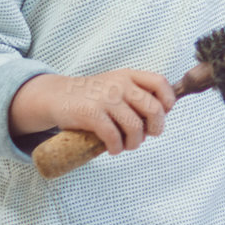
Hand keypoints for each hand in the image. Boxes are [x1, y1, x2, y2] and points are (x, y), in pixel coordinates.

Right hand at [9, 70, 176, 154]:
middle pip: (154, 109)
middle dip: (156, 128)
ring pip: (135, 127)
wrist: (56, 96)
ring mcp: (105, 98)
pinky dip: (117, 147)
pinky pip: (113, 136)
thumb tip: (157, 121)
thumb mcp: (116, 85)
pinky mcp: (90, 113)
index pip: (160, 83)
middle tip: (147, 136)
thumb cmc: (92, 96)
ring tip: (126, 145)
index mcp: (129, 76)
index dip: (168, 101)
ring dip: (134, 143)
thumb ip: (136, 95)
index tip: (162, 114)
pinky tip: (113, 149)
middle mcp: (120, 84)